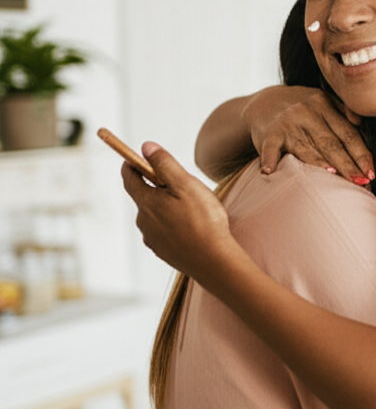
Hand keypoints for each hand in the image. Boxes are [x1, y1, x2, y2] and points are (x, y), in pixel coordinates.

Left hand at [121, 142, 242, 283]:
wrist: (213, 261)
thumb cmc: (203, 220)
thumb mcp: (186, 184)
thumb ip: (165, 164)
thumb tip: (145, 147)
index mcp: (146, 203)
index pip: (129, 178)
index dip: (130, 165)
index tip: (132, 157)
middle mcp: (144, 222)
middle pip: (145, 197)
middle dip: (158, 188)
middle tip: (183, 185)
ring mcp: (153, 239)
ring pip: (156, 215)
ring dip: (168, 208)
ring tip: (194, 210)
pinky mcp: (163, 252)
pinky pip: (165, 232)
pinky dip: (174, 225)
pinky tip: (193, 228)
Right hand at [243, 85, 374, 182]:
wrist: (265, 102)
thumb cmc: (304, 110)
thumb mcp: (324, 102)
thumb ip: (343, 111)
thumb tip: (362, 123)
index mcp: (325, 105)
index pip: (348, 134)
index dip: (361, 154)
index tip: (371, 173)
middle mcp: (308, 113)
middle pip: (331, 143)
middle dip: (347, 164)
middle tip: (361, 182)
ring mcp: (288, 123)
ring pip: (306, 148)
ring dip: (317, 162)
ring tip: (331, 174)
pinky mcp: (269, 133)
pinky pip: (270, 148)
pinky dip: (269, 159)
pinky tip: (269, 172)